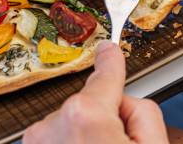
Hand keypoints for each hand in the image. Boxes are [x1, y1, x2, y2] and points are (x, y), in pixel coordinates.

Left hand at [23, 41, 167, 143]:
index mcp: (86, 116)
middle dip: (106, 121)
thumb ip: (144, 112)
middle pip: (92, 106)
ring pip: (73, 124)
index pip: (104, 75)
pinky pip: (57, 139)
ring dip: (86, 138)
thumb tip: (126, 103)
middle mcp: (54, 126)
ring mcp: (38, 142)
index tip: (108, 48)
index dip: (111, 59)